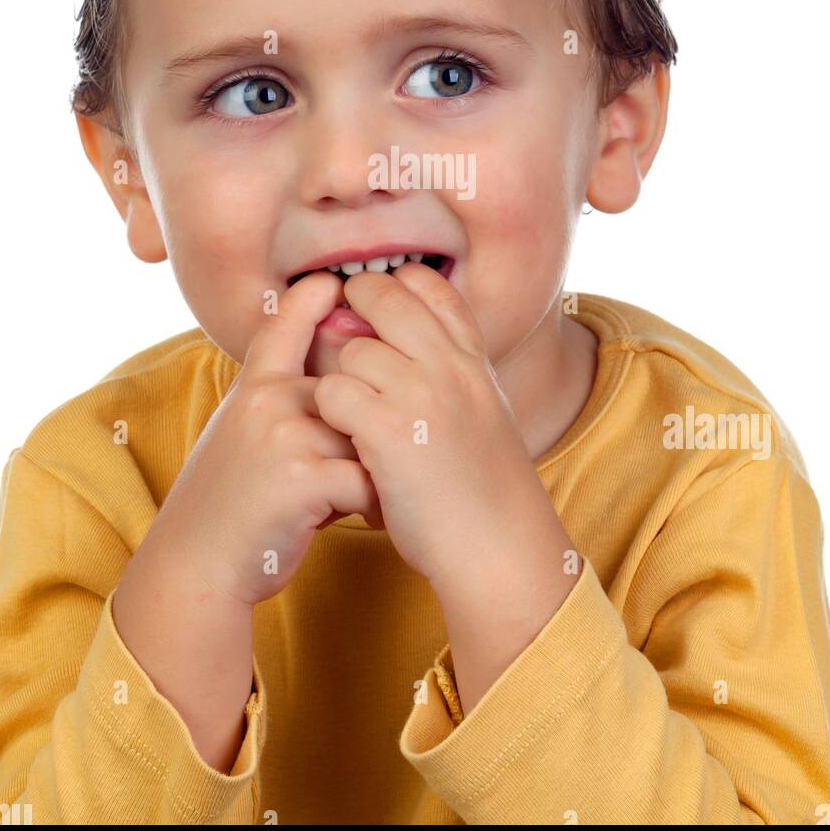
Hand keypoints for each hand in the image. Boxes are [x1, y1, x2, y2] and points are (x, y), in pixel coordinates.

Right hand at [144, 270, 383, 610]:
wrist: (196, 566)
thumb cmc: (228, 506)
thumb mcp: (241, 436)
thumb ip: (278, 404)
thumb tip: (332, 385)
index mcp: (253, 387)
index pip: (283, 325)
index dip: (311, 296)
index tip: (333, 279)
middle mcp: (267, 400)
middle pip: (352, 391)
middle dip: (363, 435)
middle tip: (354, 475)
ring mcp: (285, 434)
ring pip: (366, 434)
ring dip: (370, 471)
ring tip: (353, 504)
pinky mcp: (304, 476)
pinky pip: (366, 479)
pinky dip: (374, 506)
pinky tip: (365, 523)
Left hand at [312, 261, 571, 603]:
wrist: (500, 547)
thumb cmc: (484, 489)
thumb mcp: (481, 410)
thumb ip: (445, 371)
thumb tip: (388, 340)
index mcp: (473, 357)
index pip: (428, 283)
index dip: (394, 287)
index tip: (377, 311)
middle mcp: (449, 364)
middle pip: (382, 294)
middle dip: (353, 310)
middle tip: (345, 347)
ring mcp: (420, 393)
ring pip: (349, 348)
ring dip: (339, 377)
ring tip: (353, 416)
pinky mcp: (388, 430)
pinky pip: (332, 392)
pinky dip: (329, 416)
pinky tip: (346, 441)